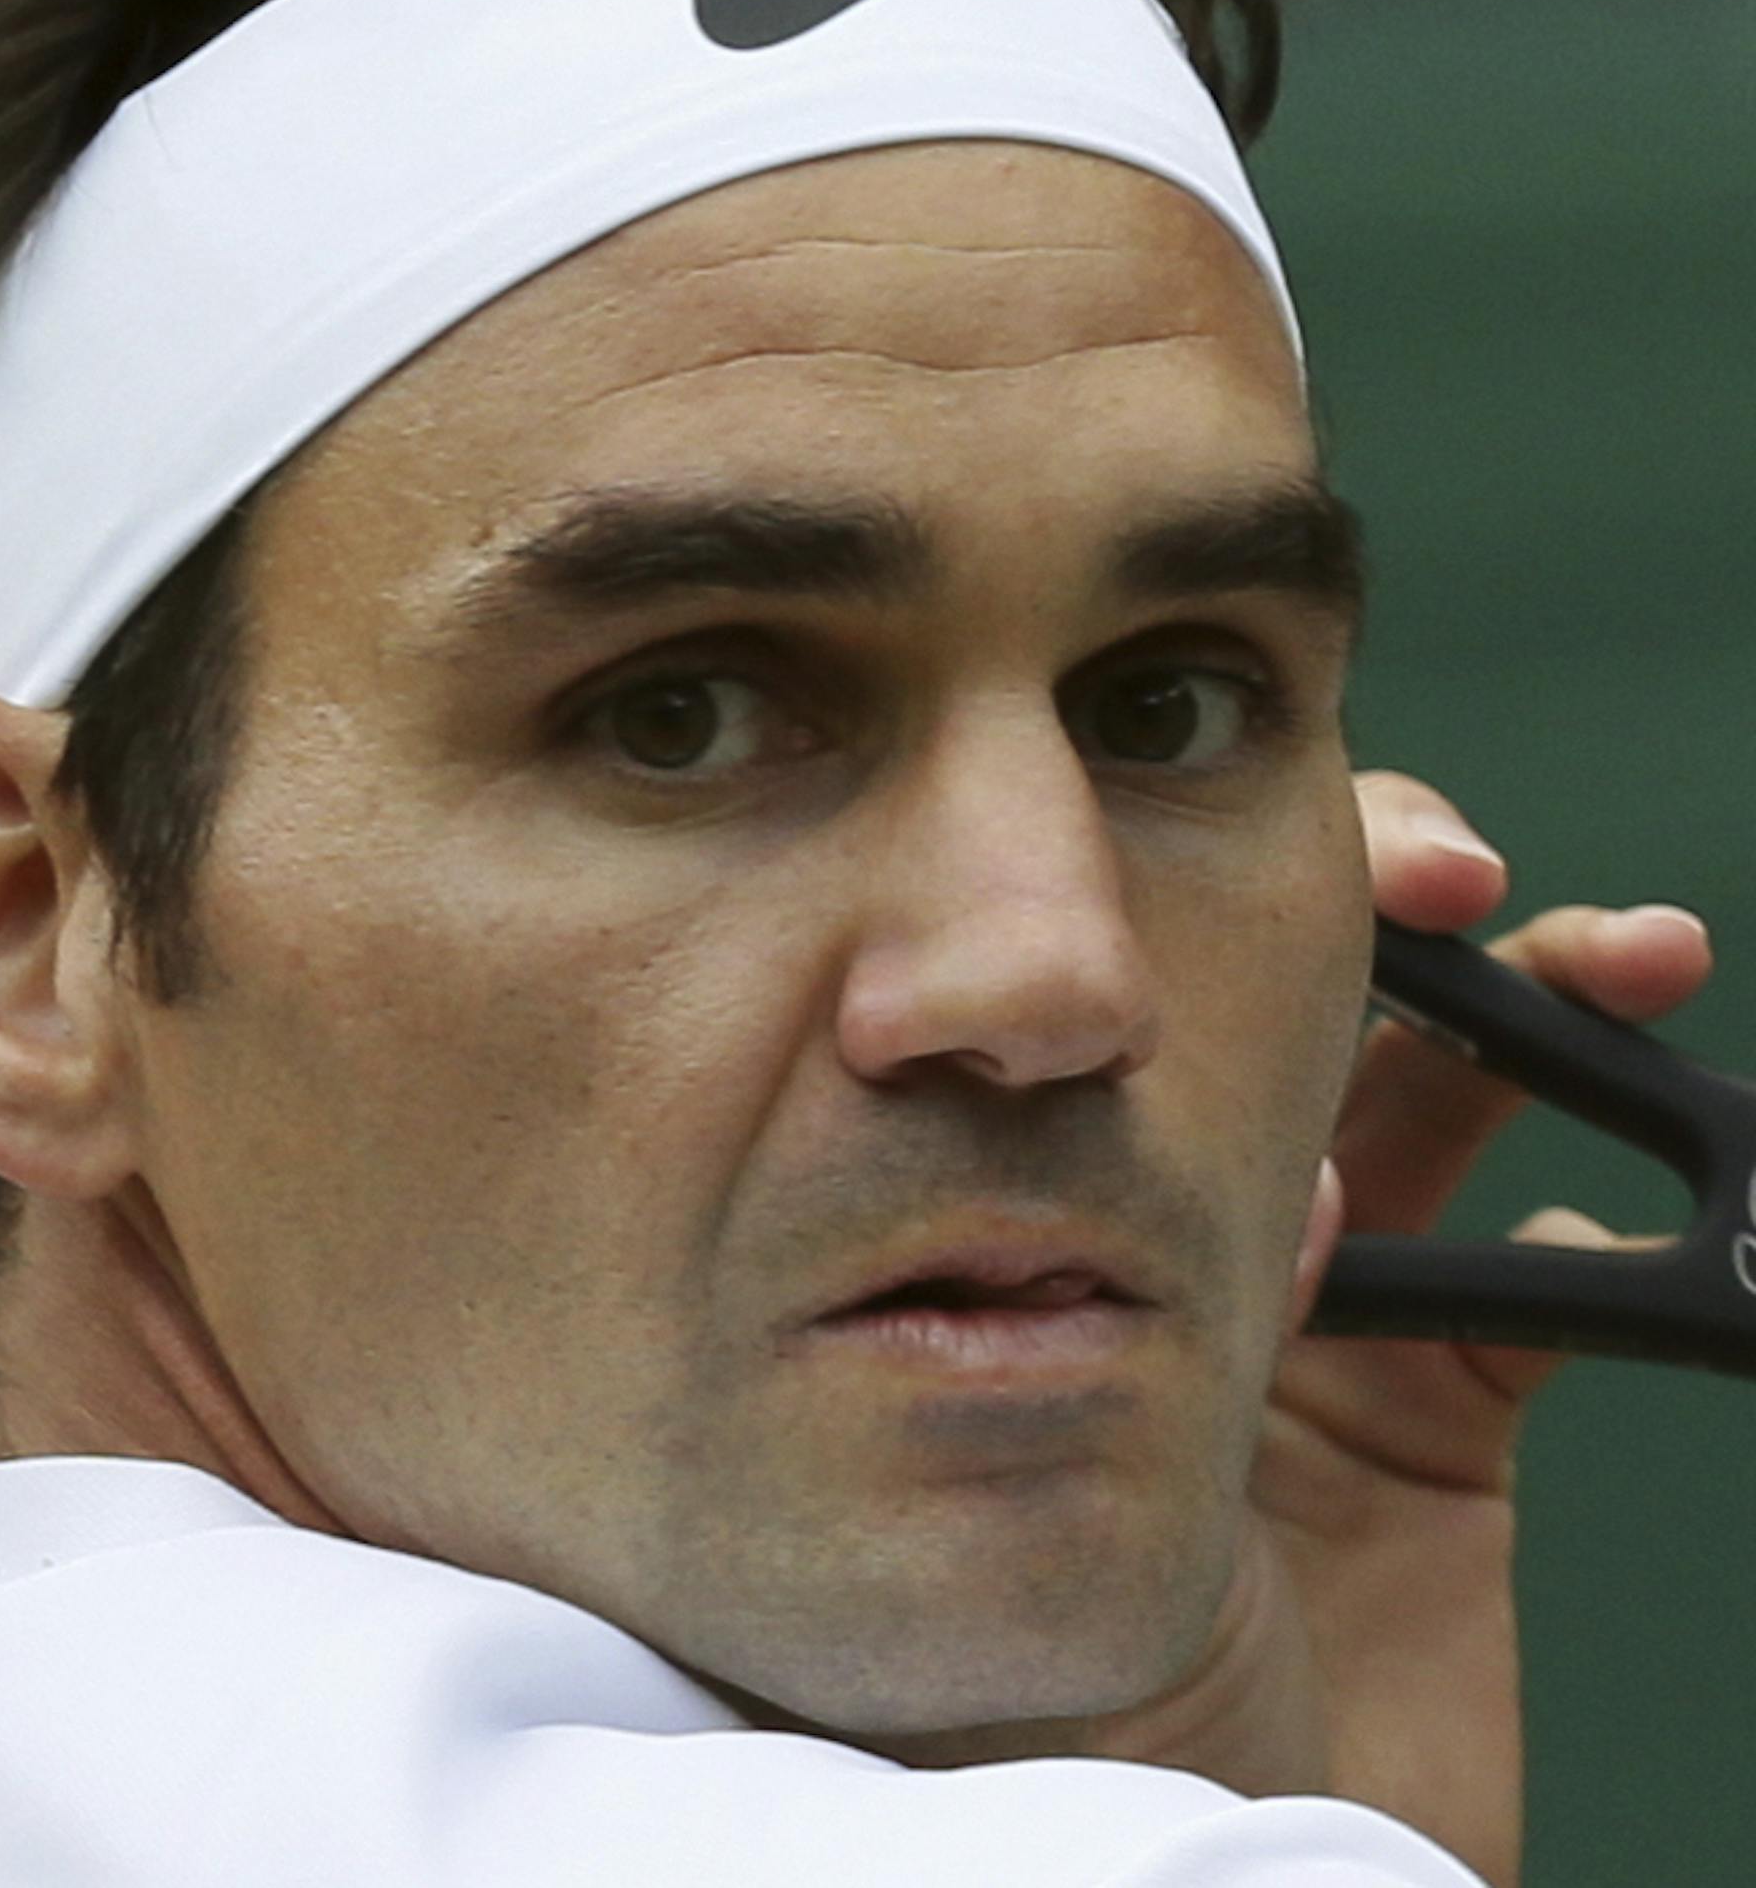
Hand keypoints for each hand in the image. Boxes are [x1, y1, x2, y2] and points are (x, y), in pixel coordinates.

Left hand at [1073, 770, 1710, 1885]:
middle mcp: (1198, 1242)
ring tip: (1626, 953)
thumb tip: (1288, 1182)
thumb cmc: (1037, 1682)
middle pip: (1306, 1026)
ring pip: (1440, 1118)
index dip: (1232, 924)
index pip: (1147, 1018)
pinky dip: (1611, 1252)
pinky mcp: (1444, 1439)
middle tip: (1459, 874)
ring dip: (1545, 1022)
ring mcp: (1329, 1331)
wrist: (1174, 1858)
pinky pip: (1546, 1306)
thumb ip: (1156, 1310)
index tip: (1321, 891)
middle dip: (1398, 926)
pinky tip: (1626, 1236)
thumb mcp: (1053, 1461)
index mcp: (1070, 1215)